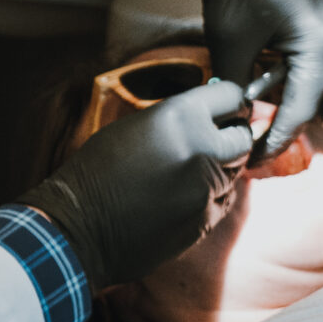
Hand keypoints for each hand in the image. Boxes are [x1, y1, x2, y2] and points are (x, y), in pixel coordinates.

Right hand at [15, 80, 253, 289]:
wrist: (79, 226)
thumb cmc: (98, 172)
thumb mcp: (136, 127)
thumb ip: (179, 118)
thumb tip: (212, 115)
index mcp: (180, 116)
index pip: (231, 95)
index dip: (232, 101)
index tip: (230, 108)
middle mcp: (200, 148)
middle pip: (243, 136)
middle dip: (233, 137)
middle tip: (218, 140)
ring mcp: (205, 187)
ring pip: (235, 171)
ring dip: (221, 168)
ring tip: (189, 172)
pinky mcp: (204, 219)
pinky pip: (222, 201)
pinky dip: (211, 197)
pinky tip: (183, 197)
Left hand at [196, 0, 322, 156]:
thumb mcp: (230, 35)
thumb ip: (237, 83)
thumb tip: (237, 118)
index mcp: (321, 38)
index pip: (305, 107)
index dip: (277, 137)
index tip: (257, 156)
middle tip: (289, 117)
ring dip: (318, 91)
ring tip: (267, 86)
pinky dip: (312, 68)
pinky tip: (273, 63)